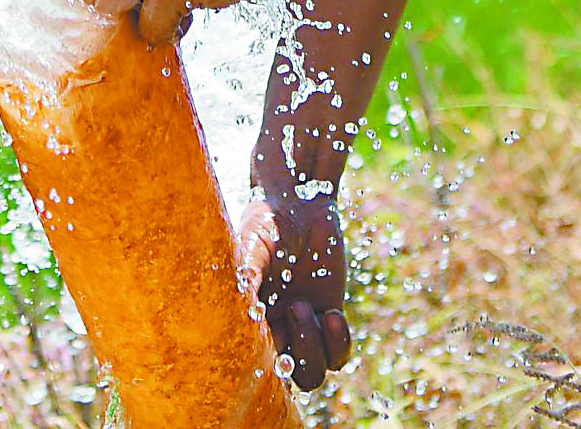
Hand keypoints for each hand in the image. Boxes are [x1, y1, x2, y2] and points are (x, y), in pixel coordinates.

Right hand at [236, 176, 351, 390]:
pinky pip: (338, 353)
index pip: (252, 361)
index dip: (261, 364)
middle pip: (289, 375)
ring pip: (315, 371)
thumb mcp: (252, 247)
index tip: (269, 340)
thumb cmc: (267, 224)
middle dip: (298, 354)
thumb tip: (242, 298)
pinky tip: (333, 316)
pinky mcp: (329, 315)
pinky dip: (339, 342)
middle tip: (296, 306)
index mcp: (249, 319)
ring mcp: (304, 325)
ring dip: (316, 349)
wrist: (298, 204)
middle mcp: (275, 328)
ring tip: (313, 310)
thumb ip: (248, 274)